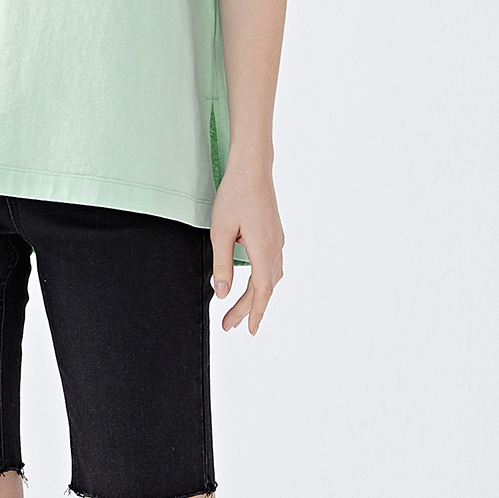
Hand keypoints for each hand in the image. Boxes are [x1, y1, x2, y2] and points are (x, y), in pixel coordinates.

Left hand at [209, 157, 284, 334]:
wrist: (253, 167)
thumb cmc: (236, 194)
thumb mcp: (220, 232)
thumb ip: (222, 265)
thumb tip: (222, 292)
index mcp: (264, 249)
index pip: (262, 291)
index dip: (254, 313)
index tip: (249, 330)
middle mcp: (276, 248)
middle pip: (264, 289)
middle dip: (247, 310)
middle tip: (229, 325)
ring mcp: (278, 241)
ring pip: (270, 279)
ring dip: (254, 297)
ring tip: (238, 311)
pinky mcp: (275, 235)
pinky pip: (272, 267)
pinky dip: (262, 283)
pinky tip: (253, 286)